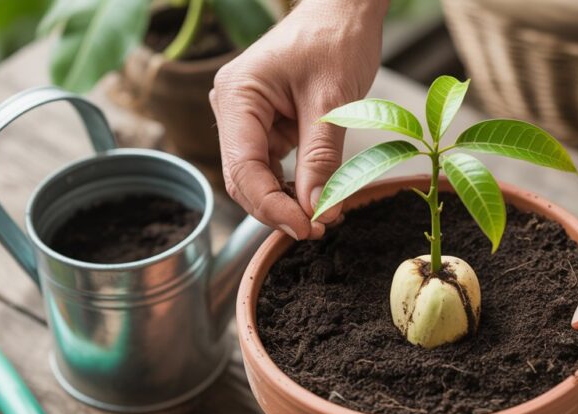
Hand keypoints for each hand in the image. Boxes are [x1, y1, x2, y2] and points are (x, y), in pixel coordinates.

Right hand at [210, 0, 387, 238]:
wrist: (345, 10)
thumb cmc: (337, 41)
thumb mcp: (332, 103)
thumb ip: (321, 159)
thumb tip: (317, 211)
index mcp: (237, 96)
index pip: (243, 169)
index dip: (272, 207)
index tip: (307, 228)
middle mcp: (232, 108)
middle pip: (243, 179)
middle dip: (277, 209)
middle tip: (318, 228)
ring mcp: (247, 118)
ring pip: (256, 177)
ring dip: (285, 202)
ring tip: (322, 217)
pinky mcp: (266, 124)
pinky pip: (272, 165)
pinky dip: (292, 186)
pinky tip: (317, 199)